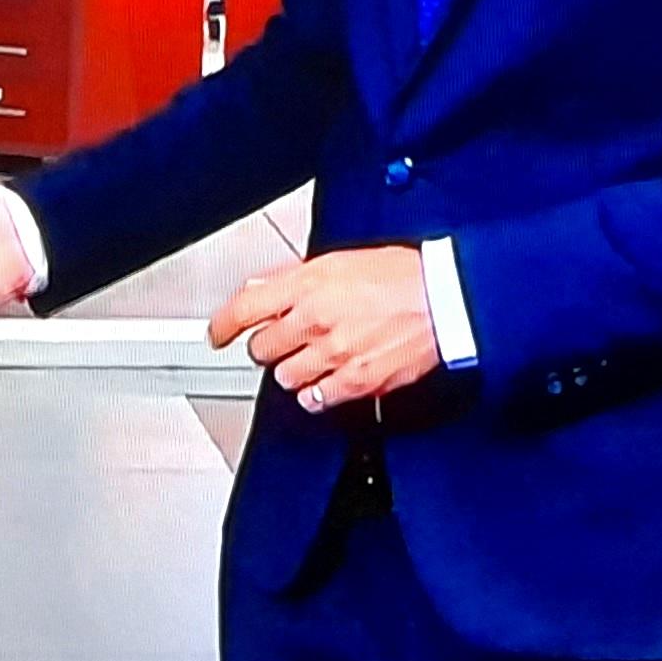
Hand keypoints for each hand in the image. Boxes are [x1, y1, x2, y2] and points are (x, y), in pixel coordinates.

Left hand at [210, 247, 438, 412]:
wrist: (444, 299)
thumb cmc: (401, 275)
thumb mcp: (339, 261)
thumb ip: (296, 278)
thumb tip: (262, 288)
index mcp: (307, 284)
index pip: (245, 308)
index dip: (223, 325)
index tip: (217, 334)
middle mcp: (314, 319)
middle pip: (262, 349)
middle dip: (269, 346)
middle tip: (284, 341)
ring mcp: (333, 353)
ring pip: (285, 377)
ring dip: (293, 369)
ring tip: (314, 357)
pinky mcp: (355, 381)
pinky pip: (315, 399)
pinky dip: (316, 394)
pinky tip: (326, 381)